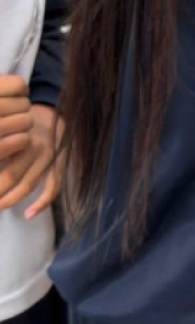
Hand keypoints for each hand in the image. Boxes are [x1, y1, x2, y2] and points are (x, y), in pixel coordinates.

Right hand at [0, 75, 30, 161]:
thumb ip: (0, 85)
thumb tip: (16, 84)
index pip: (19, 84)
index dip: (20, 91)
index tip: (13, 97)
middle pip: (25, 104)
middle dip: (20, 110)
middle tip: (8, 116)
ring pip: (27, 121)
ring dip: (21, 126)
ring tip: (9, 129)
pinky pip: (23, 140)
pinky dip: (20, 141)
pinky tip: (9, 141)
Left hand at [0, 104, 62, 218]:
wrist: (55, 109)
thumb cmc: (24, 121)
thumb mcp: (9, 127)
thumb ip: (2, 143)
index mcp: (17, 138)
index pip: (0, 161)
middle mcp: (32, 148)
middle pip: (9, 176)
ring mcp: (48, 156)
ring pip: (27, 184)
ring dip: (9, 200)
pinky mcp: (59, 163)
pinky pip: (53, 186)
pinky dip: (42, 202)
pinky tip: (29, 214)